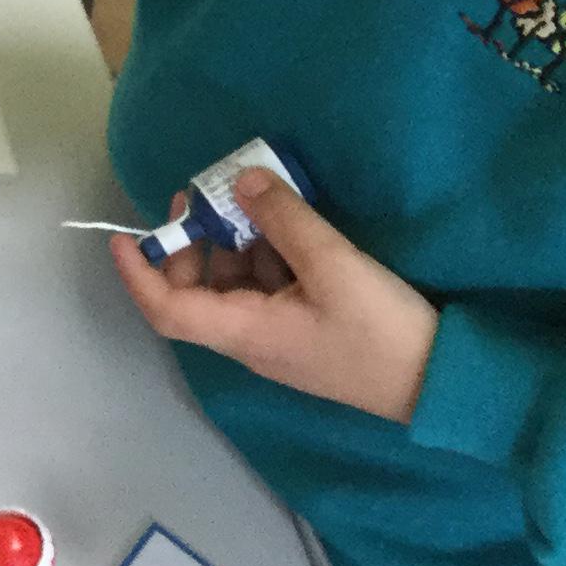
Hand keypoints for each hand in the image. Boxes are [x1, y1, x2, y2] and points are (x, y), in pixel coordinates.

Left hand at [112, 169, 439, 423]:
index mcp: (245, 332)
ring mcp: (281, 337)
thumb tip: (242, 181)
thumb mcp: (333, 265)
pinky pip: (269, 287)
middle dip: (190, 243)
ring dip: (233, 243)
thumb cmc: (381, 331)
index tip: (122, 237)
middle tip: (201, 196)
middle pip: (197, 292)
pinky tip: (287, 224)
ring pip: (235, 285)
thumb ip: (284, 220)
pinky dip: (267, 254)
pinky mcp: (309, 329)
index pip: (168, 309)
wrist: (443, 383)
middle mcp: (253, 339)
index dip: (138, 274)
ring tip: (249, 197)